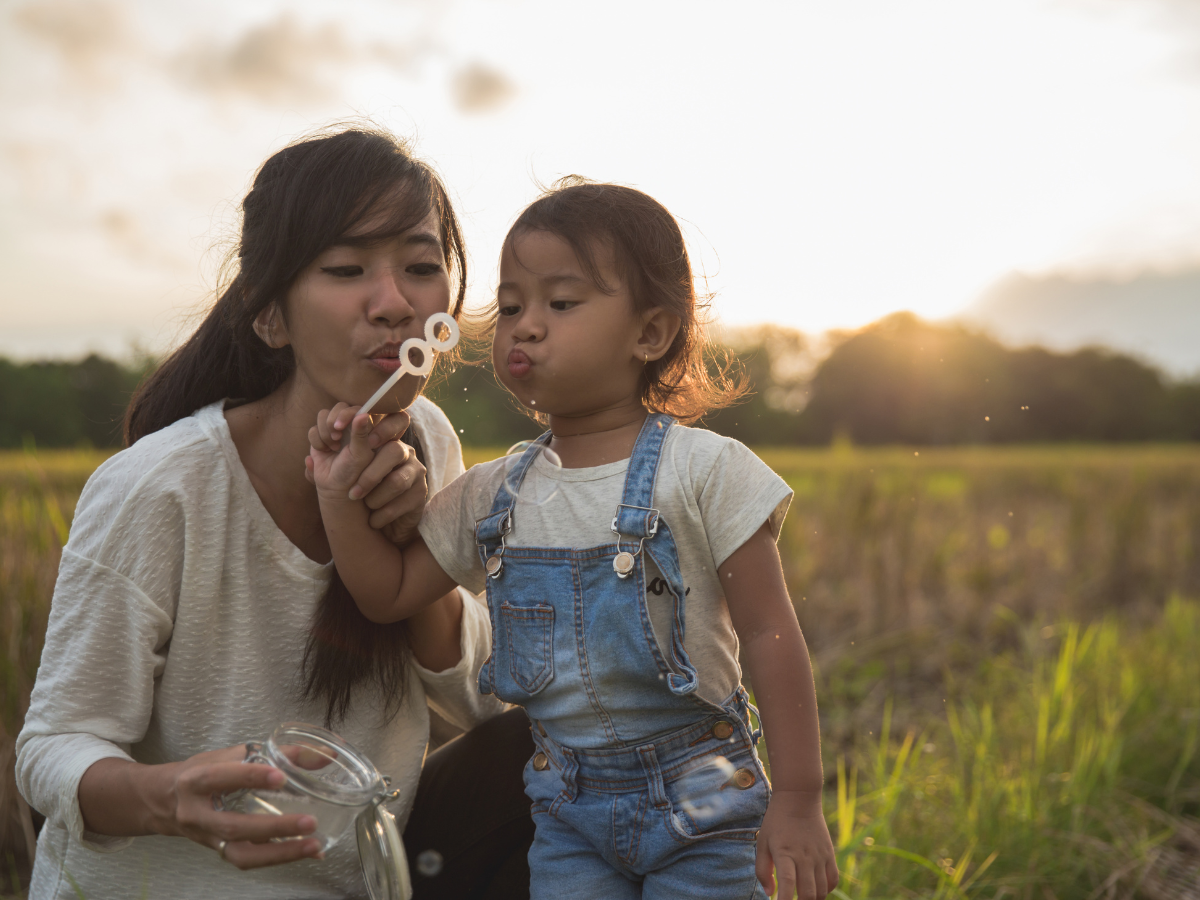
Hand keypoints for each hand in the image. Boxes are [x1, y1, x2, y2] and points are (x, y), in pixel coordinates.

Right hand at [148, 746, 322, 868]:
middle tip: (309, 822)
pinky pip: (248, 860)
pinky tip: (307, 852)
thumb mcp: (228, 754)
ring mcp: (208, 837)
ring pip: (241, 854)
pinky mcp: (219, 851)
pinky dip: (278, 857)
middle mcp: (197, 813)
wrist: (164, 802)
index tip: (280, 777)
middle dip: (273, 827)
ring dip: (280, 853)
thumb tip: (322, 755)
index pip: (220, 777)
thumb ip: (273, 753)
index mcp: (196, 780)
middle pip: (233, 826)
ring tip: (314, 846)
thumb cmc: (201, 772)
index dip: (250, 776)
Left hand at [305, 404, 427, 543]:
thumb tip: (307, 460)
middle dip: (370, 473)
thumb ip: (323, 464)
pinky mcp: (421, 494)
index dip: (371, 426)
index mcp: (382, 440)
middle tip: (352, 492)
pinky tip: (373, 520)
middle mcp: (403, 452)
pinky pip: (404, 502)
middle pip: (394, 450)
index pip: (387, 419)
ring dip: (375, 498)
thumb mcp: (336, 476)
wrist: (379, 524)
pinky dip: (384, 515)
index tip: (347, 441)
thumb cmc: (356, 493)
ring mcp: (415, 472)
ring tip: (363, 508)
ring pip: (398, 480)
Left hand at [756, 789, 838, 899]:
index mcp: (784, 853)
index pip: (787, 882)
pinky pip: (833, 880)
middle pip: (808, 894)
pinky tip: (815, 888)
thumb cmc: (776, 822)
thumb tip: (770, 893)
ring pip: (822, 891)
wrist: (799, 799)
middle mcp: (804, 856)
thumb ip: (762, 870)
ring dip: (812, 899)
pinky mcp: (829, 854)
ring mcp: (819, 856)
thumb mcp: (762, 843)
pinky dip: (826, 890)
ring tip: (802, 897)